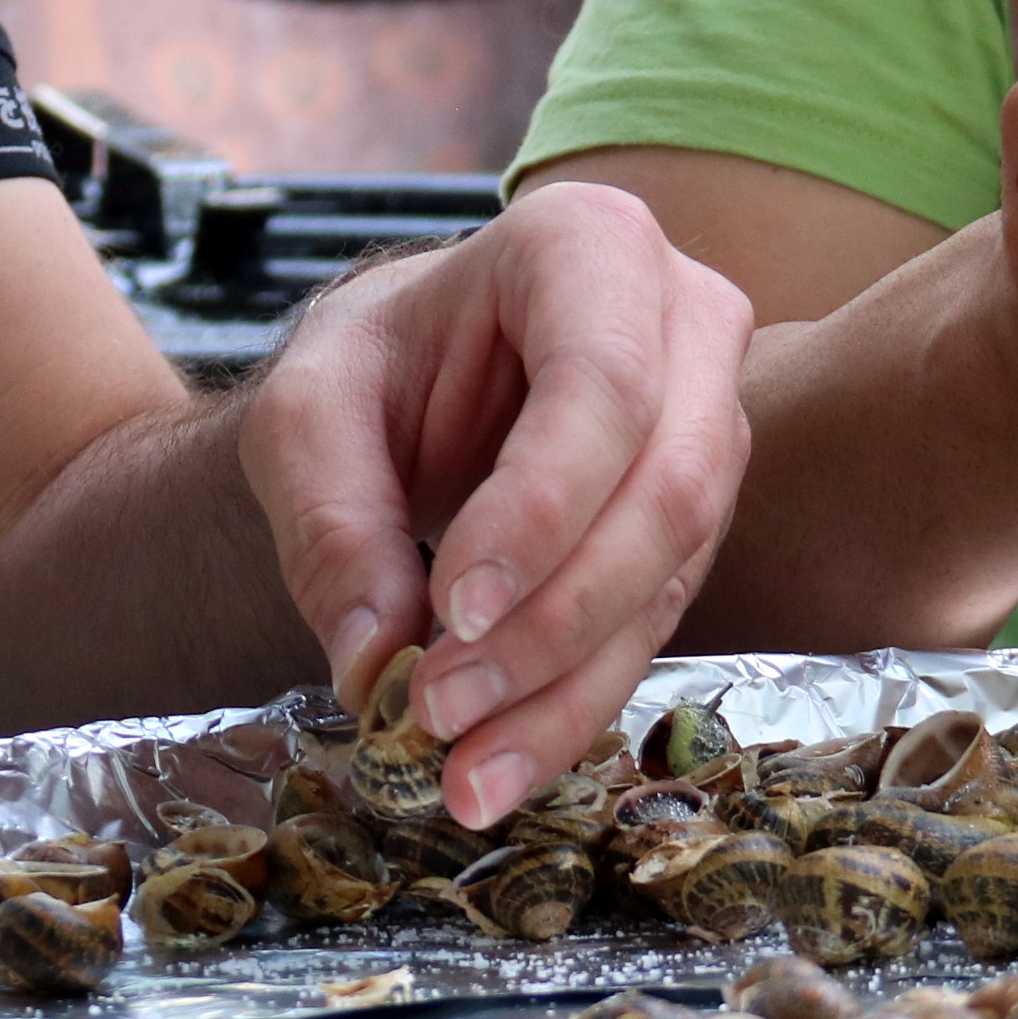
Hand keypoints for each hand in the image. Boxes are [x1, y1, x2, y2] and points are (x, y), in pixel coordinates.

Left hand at [239, 183, 753, 826]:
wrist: (415, 391)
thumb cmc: (370, 370)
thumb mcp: (307, 416)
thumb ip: (329, 523)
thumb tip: (375, 663)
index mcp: (590, 246)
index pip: (604, 383)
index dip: (544, 508)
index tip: (454, 610)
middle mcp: (684, 327)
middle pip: (668, 490)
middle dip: (555, 619)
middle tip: (439, 707)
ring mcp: (711, 426)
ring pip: (671, 574)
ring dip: (563, 688)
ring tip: (458, 772)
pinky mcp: (698, 525)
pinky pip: (653, 626)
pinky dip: (571, 709)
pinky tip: (497, 770)